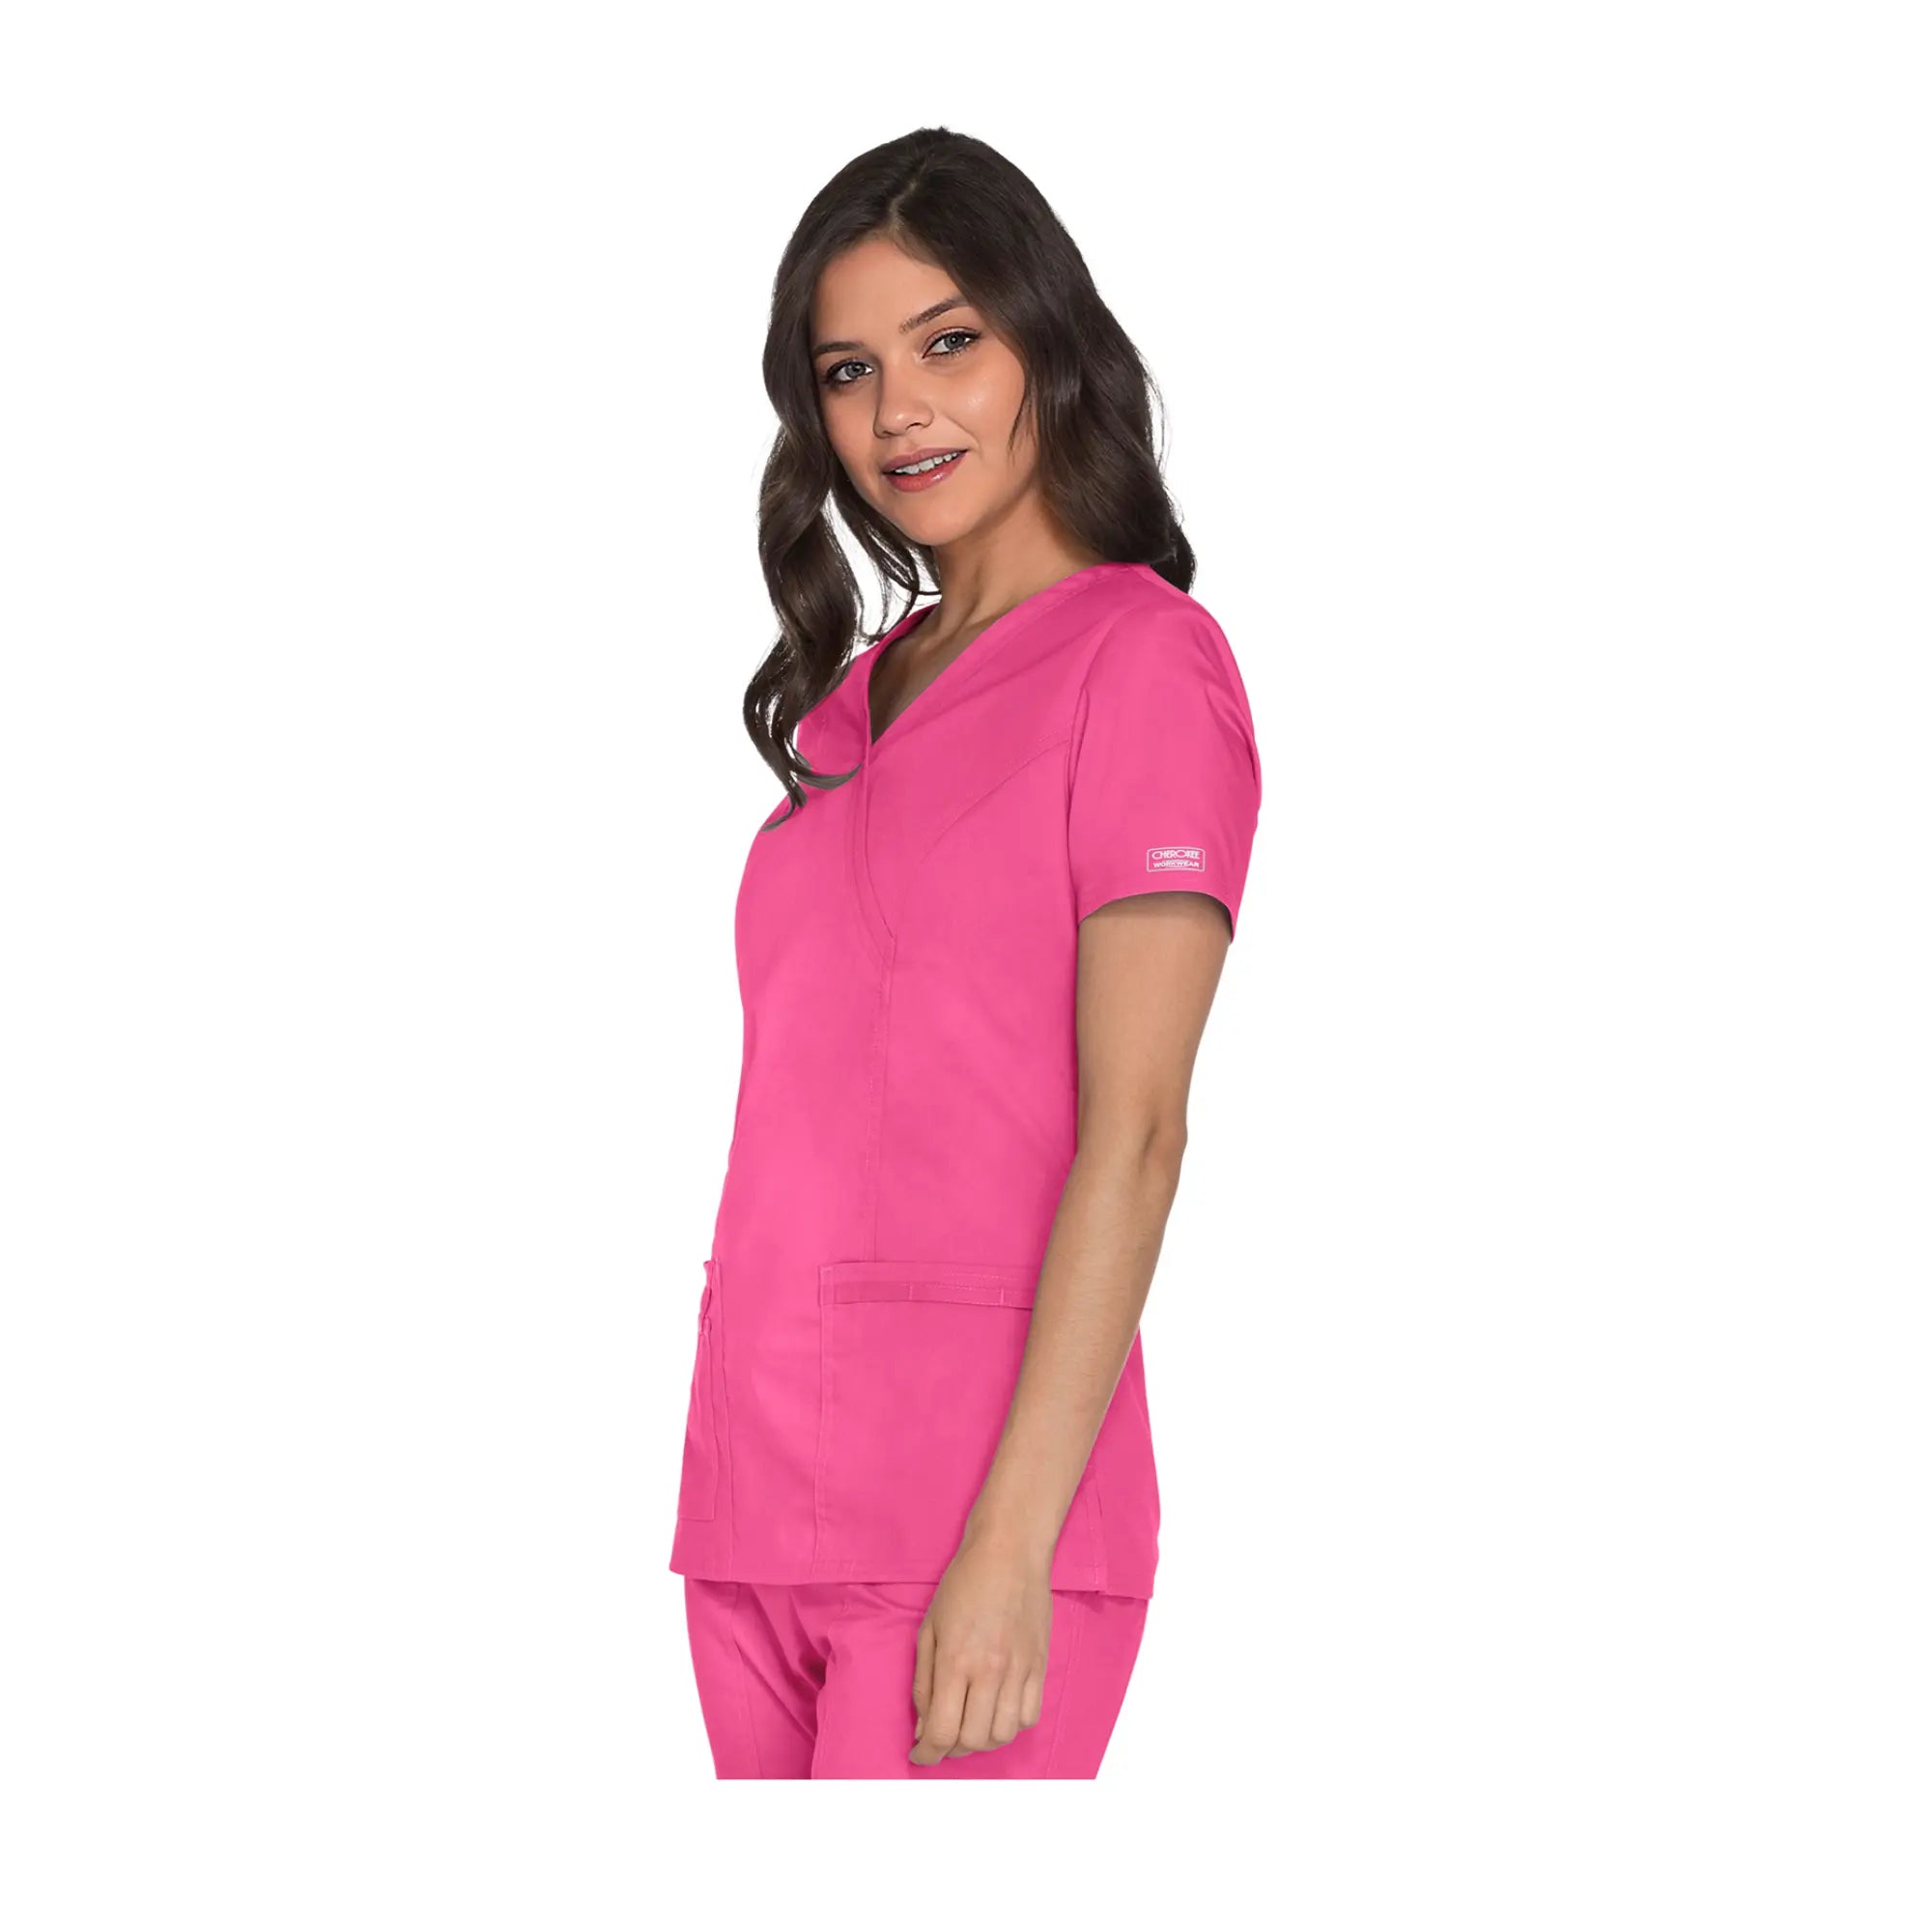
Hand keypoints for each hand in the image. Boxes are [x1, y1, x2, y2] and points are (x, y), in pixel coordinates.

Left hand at [908, 1533, 1052, 1764]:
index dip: (927, 1754)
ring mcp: (1020, 1670)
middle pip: (973, 1739)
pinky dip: (1011, 1724)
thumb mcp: (930, 1628)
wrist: (1010, 1553)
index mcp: (956, 1660)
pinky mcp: (1040, 1666)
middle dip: (952, 1748)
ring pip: (1004, 1734)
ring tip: (970, 1725)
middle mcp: (990, 1671)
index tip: (920, 1756)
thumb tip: (923, 1727)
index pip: (943, 1731)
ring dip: (983, 1740)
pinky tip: (997, 1711)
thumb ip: (924, 1682)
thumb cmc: (963, 1585)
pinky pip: (1030, 1716)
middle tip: (943, 1736)